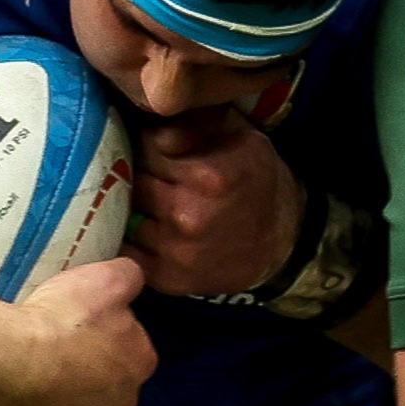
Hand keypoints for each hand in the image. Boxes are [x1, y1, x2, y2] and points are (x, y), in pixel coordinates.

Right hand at [0, 253, 152, 405]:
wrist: (13, 360)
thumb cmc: (64, 319)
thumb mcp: (106, 278)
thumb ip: (129, 276)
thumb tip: (132, 279)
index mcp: (141, 363)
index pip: (132, 344)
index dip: (107, 330)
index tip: (82, 320)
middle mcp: (121, 403)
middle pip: (107, 378)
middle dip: (88, 364)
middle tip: (57, 341)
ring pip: (78, 403)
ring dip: (64, 388)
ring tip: (36, 363)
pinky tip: (23, 387)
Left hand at [128, 109, 298, 296]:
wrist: (281, 241)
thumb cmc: (256, 182)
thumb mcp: (240, 138)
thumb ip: (196, 126)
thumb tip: (156, 132)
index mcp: (206, 177)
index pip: (145, 150)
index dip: (146, 148)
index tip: (153, 152)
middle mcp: (187, 215)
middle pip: (131, 184)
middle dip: (137, 176)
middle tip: (146, 175)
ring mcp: (175, 251)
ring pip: (123, 218)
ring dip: (131, 208)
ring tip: (145, 202)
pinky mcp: (168, 279)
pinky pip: (128, 253)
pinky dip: (130, 240)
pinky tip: (143, 228)